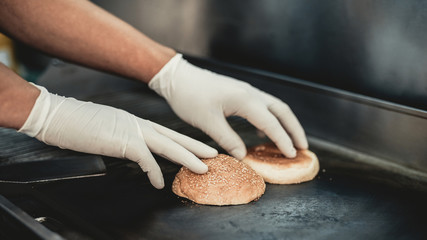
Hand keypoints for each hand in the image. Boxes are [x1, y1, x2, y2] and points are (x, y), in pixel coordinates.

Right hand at [19, 84, 217, 188]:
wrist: (57, 115)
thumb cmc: (78, 123)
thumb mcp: (107, 128)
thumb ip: (122, 136)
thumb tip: (130, 148)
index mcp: (135, 121)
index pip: (167, 132)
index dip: (185, 141)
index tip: (199, 146)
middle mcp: (138, 124)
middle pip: (174, 137)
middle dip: (196, 146)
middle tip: (214, 154)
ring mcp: (132, 131)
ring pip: (168, 146)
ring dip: (188, 158)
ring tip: (203, 168)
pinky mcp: (122, 141)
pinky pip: (145, 160)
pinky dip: (154, 172)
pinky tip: (159, 183)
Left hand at [149, 54, 307, 158]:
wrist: (178, 77)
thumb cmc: (190, 98)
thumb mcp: (208, 122)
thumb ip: (228, 140)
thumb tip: (243, 156)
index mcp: (245, 100)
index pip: (271, 123)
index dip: (283, 140)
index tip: (293, 155)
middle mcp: (250, 93)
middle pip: (281, 110)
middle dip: (294, 129)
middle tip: (303, 147)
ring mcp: (246, 90)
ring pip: (274, 106)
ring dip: (285, 123)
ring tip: (290, 140)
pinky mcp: (240, 92)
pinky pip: (263, 105)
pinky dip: (270, 118)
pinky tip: (263, 132)